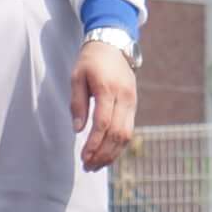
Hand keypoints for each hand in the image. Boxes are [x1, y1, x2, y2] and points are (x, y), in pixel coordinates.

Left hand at [71, 39, 137, 171]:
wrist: (113, 45)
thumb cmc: (91, 61)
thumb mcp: (77, 77)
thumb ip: (77, 103)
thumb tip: (78, 130)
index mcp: (108, 89)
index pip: (104, 123)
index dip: (94, 143)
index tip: (84, 157)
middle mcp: (125, 97)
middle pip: (117, 133)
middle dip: (103, 153)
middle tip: (88, 166)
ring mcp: (132, 101)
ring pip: (126, 135)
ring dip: (112, 153)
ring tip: (96, 166)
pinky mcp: (134, 105)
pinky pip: (129, 130)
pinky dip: (118, 146)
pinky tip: (106, 154)